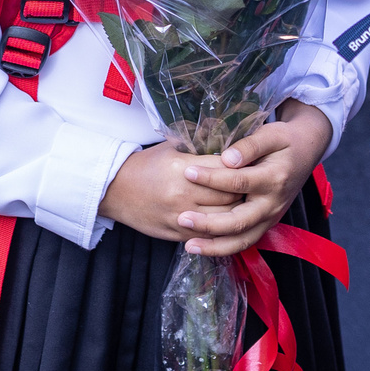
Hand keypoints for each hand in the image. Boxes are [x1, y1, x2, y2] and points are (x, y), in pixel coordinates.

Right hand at [102, 141, 247, 241]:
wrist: (116, 190)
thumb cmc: (146, 165)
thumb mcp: (172, 147)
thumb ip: (199, 143)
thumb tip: (228, 136)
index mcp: (182, 168)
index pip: (225, 169)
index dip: (241, 166)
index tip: (248, 162)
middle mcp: (183, 194)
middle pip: (230, 194)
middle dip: (244, 188)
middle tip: (253, 182)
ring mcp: (181, 216)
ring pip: (225, 217)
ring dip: (237, 210)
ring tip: (244, 200)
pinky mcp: (178, 233)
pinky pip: (210, 234)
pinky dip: (222, 227)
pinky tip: (228, 218)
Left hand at [160, 100, 330, 254]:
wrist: (307, 152)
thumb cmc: (285, 141)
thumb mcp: (271, 135)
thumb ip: (249, 146)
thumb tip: (227, 159)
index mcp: (274, 179)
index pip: (238, 182)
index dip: (212, 178)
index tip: (187, 172)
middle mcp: (272, 204)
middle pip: (239, 220)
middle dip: (208, 223)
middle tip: (181, 218)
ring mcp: (270, 218)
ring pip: (242, 240)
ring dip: (215, 246)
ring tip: (188, 245)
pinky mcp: (266, 225)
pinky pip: (244, 242)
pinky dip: (224, 248)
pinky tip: (202, 247)